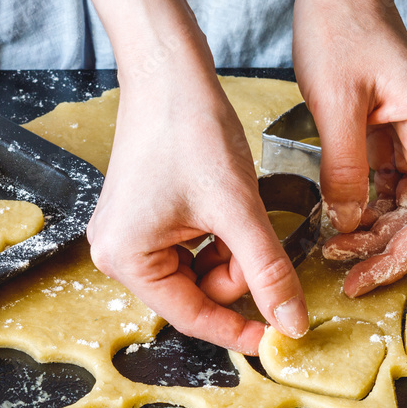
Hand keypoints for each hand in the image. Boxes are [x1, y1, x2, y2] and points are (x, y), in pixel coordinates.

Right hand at [86, 42, 308, 354]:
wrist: (169, 73)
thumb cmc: (190, 130)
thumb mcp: (238, 209)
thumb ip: (267, 272)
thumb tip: (290, 323)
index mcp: (126, 259)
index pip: (191, 317)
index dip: (240, 329)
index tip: (280, 334)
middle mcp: (116, 252)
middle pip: (194, 293)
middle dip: (235, 271)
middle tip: (257, 234)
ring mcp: (127, 233)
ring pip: (196, 269)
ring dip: (229, 250)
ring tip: (236, 205)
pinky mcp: (140, 216)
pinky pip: (188, 247)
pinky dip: (216, 235)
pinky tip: (223, 203)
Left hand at [293, 0, 406, 296]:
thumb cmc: (342, 30)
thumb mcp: (336, 102)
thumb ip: (343, 166)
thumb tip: (346, 222)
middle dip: (401, 249)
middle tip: (358, 279)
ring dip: (381, 238)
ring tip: (342, 262)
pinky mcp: (388, 141)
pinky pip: (386, 189)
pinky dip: (367, 213)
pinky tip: (340, 231)